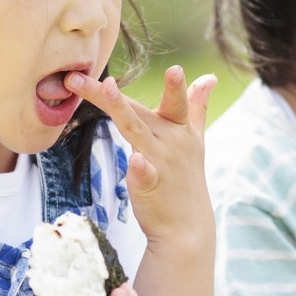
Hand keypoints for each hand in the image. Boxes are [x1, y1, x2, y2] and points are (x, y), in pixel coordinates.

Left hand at [66, 65, 216, 239]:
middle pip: (139, 111)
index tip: (174, 68)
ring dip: (121, 109)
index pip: (174, 101)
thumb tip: (209, 77)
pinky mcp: (150, 186)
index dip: (176, 86)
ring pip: (136, 130)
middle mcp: (172, 142)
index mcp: (180, 130)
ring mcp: (162, 163)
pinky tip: (135, 161)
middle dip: (113, 94)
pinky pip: (144, 174)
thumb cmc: (185, 180)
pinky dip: (140, 167)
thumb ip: (198, 107)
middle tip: (86, 77)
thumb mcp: (195, 141)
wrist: (187, 227)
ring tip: (107, 88)